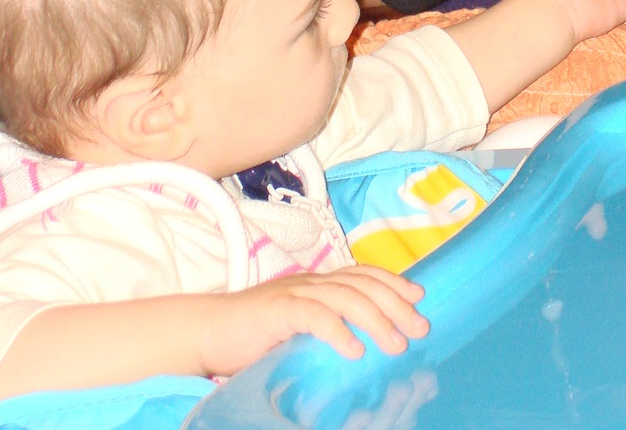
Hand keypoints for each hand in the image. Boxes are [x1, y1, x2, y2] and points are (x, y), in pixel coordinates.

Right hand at [199, 265, 427, 375]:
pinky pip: (314, 316)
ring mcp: (294, 292)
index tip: (419, 296)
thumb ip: (321, 332)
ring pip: (346, 298)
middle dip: (396, 304)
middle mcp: (311, 282)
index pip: (363, 275)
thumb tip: (359, 351)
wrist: (206, 332)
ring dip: (376, 321)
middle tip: (420, 327)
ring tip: (396, 344)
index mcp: (317, 284)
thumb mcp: (295, 331)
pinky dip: (338, 332)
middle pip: (363, 284)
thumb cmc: (251, 337)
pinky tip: (355, 350)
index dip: (393, 282)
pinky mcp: (277, 310)